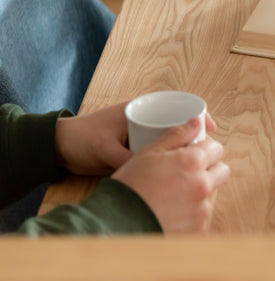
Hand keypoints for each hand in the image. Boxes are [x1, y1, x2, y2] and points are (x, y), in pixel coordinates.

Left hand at [55, 102, 217, 175]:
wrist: (58, 149)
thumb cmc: (81, 139)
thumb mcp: (106, 150)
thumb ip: (128, 160)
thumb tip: (153, 173)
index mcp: (141, 110)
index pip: (178, 106)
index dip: (198, 116)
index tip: (210, 129)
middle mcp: (145, 121)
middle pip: (179, 126)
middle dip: (195, 139)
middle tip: (207, 154)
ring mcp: (142, 136)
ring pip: (171, 143)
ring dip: (183, 153)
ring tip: (196, 166)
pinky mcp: (137, 151)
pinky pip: (159, 155)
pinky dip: (169, 162)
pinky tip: (177, 174)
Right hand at [111, 117, 229, 233]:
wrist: (116, 224)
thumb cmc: (130, 185)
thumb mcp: (148, 153)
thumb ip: (177, 135)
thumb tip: (198, 122)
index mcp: (193, 162)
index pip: (217, 149)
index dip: (204, 150)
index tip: (192, 153)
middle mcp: (203, 185)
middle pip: (221, 171)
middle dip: (208, 169)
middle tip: (185, 173)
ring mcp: (202, 209)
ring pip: (210, 194)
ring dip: (198, 192)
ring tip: (172, 196)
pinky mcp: (198, 229)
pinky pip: (201, 217)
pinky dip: (190, 214)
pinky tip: (171, 213)